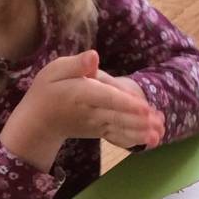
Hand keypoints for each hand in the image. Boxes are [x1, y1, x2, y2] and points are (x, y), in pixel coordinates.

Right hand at [3, 50, 162, 167]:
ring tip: (157, 136)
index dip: (125, 102)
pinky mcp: (100, 131)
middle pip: (117, 115)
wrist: (39, 121)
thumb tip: (94, 56)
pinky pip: (116, 136)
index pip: (106, 97)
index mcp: (81, 93)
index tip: (144, 108)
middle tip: (159, 124)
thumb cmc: (48, 91)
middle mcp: (91, 111)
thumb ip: (76, 65)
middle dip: (138, 121)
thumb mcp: (55, 70)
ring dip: (139, 132)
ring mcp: (96, 123)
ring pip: (119, 128)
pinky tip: (148, 142)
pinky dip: (131, 140)